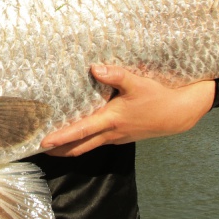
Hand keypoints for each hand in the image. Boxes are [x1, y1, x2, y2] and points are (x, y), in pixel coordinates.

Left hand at [40, 65, 215, 156]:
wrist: (178, 114)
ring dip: (71, 147)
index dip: (60, 138)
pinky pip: (99, 141)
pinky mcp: (123, 136)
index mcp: (111, 120)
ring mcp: (117, 137)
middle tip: (39, 150)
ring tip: (54, 145)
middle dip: (59, 151)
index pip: (80, 132)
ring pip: (89, 146)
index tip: (43, 143)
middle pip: (80, 147)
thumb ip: (116, 75)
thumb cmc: (157, 98)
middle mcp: (111, 133)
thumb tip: (95, 68)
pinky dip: (86, 141)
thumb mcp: (137, 83)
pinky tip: (81, 134)